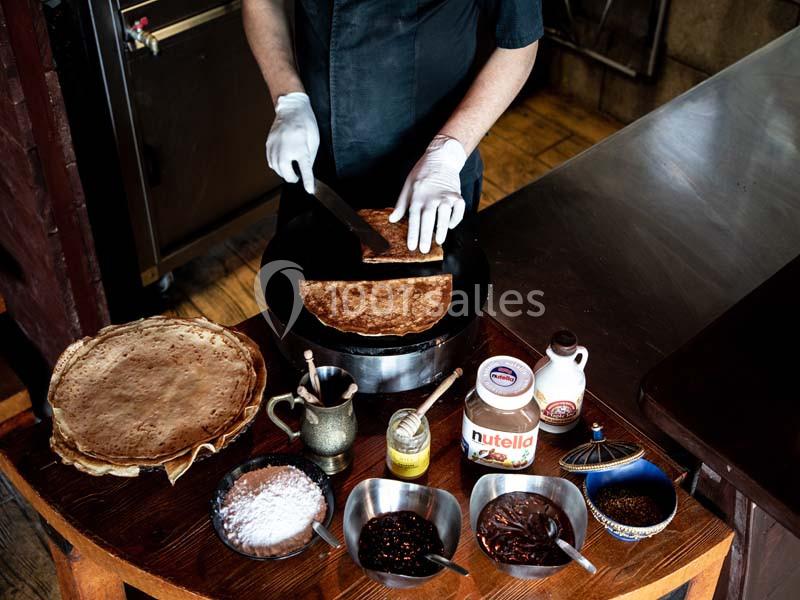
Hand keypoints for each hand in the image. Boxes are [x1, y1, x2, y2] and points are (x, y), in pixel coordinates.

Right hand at [266, 92, 318, 193]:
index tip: (310, 190)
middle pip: (286, 173)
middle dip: (293, 178)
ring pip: (277, 169)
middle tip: (298, 176)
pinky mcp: (269, 144)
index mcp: (300, 147)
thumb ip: (310, 157)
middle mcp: (286, 148)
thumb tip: (306, 171)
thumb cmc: (306, 123)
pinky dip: (277, 165)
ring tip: (290, 168)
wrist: (291, 108)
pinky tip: (282, 162)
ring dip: (284, 172)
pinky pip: (271, 161)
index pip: (305, 170)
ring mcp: (275, 146)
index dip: (308, 182)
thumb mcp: (314, 141)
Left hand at [390, 135, 466, 252]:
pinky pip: (458, 210)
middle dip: (426, 236)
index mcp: (417, 196)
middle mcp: (432, 197)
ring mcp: (446, 196)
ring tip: (439, 241)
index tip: (411, 246)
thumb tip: (392, 219)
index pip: (413, 218)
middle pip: (428, 219)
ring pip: (445, 215)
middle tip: (424, 250)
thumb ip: (401, 204)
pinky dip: (456, 219)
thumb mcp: (407, 186)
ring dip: (442, 229)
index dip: (413, 234)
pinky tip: (450, 226)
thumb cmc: (422, 173)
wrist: (441, 158)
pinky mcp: (457, 195)